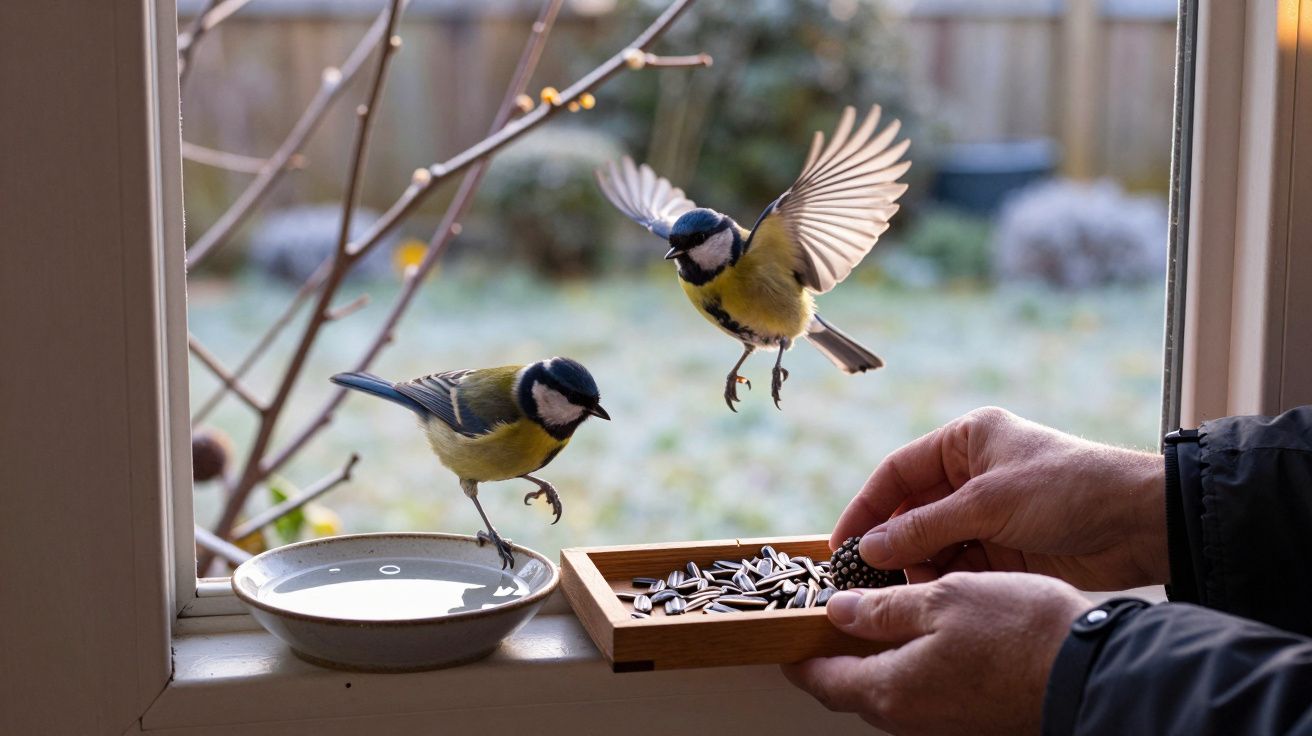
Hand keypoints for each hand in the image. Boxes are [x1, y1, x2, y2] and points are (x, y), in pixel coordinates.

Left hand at [783, 572, 1090, 735]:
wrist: (1093, 673)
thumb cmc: (1019, 632)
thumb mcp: (941, 600)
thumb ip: (882, 610)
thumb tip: (837, 612)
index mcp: (892, 690)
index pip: (823, 681)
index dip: (800, 657)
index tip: (787, 638)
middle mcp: (910, 718)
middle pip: (852, 692)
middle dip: (834, 659)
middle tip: (827, 623)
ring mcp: (942, 724)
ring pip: (889, 694)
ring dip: (875, 662)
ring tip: (874, 620)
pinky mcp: (969, 721)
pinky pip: (923, 696)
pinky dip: (910, 668)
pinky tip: (924, 637)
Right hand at [833, 407, 1165, 590]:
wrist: (1140, 523)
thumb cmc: (1069, 487)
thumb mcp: (988, 503)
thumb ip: (925, 527)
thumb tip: (872, 549)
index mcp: (966, 441)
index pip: (898, 473)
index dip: (866, 507)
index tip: (842, 543)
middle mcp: (972, 475)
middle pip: (911, 511)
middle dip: (890, 544)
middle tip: (866, 578)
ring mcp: (988, 513)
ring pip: (932, 543)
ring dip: (917, 566)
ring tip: (903, 592)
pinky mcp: (1005, 548)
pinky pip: (959, 564)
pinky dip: (944, 580)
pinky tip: (933, 596)